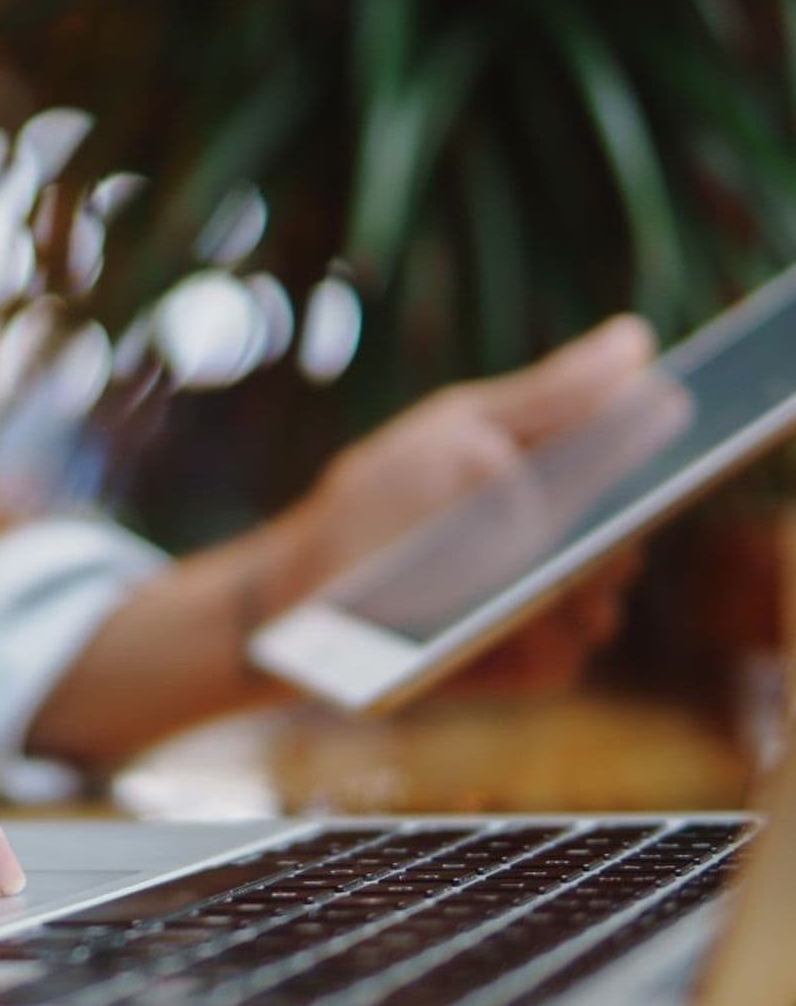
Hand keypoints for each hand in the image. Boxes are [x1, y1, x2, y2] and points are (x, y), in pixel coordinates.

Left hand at [268, 313, 661, 689]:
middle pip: (626, 542)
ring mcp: (545, 614)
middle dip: (616, 528)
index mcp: (564, 486)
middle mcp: (569, 552)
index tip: (706, 425)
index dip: (677, 457)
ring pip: (601, 606)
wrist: (299, 584)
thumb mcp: (460, 431)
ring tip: (549, 573)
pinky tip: (510, 620)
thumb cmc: (381, 497)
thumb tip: (640, 340)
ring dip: (576, 588)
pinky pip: (557, 659)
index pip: (646, 471)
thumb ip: (550, 397)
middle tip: (604, 516)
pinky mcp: (514, 666)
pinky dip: (536, 638)